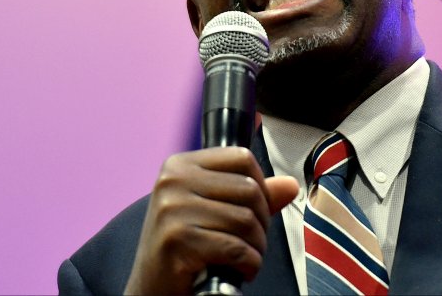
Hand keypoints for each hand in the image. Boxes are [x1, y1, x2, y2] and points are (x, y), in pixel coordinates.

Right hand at [123, 147, 297, 294]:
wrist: (151, 287)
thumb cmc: (183, 246)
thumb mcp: (213, 210)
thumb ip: (251, 194)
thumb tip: (290, 185)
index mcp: (180, 165)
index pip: (242, 158)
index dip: (261, 185)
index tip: (256, 208)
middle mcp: (173, 181)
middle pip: (249, 189)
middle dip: (262, 222)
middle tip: (253, 241)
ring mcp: (173, 210)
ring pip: (247, 221)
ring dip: (257, 247)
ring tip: (246, 258)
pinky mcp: (178, 240)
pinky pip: (237, 248)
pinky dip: (249, 265)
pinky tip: (240, 271)